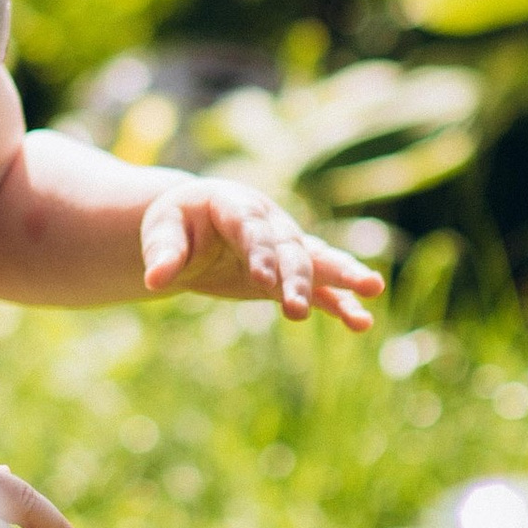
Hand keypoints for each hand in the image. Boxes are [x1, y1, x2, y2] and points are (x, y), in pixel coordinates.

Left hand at [140, 179, 382, 329]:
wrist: (196, 226)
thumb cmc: (177, 222)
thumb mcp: (162, 229)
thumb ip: (162, 252)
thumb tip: (155, 280)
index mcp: (236, 205)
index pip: (251, 231)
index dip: (260, 254)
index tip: (264, 282)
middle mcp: (270, 223)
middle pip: (289, 249)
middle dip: (295, 278)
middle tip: (296, 308)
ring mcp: (285, 247)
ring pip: (316, 262)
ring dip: (342, 277)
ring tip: (372, 290)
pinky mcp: (290, 273)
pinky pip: (320, 287)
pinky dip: (340, 303)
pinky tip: (361, 322)